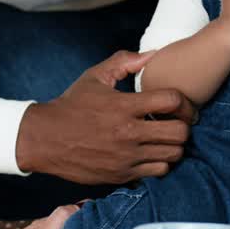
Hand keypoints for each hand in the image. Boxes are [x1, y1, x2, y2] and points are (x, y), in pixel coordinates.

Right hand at [15, 50, 195, 183]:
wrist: (46, 138)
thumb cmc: (72, 105)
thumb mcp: (94, 77)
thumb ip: (124, 62)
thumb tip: (152, 54)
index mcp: (124, 106)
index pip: (172, 100)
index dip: (182, 100)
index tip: (178, 103)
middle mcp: (128, 133)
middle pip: (179, 132)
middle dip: (183, 124)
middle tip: (176, 121)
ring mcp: (127, 156)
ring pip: (173, 154)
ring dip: (174, 144)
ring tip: (164, 137)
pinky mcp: (123, 174)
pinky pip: (159, 171)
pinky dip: (161, 162)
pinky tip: (151, 152)